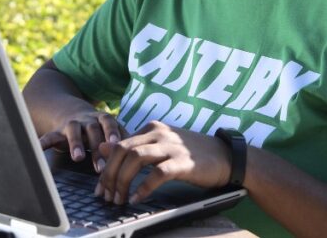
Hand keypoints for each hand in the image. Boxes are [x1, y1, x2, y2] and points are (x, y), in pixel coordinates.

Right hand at [38, 109, 124, 172]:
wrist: (70, 111)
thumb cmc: (96, 127)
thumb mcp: (109, 129)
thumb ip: (121, 137)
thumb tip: (139, 152)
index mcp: (102, 118)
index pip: (108, 123)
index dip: (112, 132)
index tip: (116, 144)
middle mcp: (87, 120)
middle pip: (92, 129)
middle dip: (96, 147)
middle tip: (100, 166)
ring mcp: (71, 124)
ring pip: (73, 131)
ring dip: (75, 143)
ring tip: (77, 158)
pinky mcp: (57, 132)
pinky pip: (49, 136)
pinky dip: (43, 142)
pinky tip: (38, 149)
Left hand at [95, 121, 230, 204]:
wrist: (226, 156)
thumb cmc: (192, 154)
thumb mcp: (160, 146)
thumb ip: (133, 146)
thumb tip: (102, 148)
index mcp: (152, 128)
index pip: (119, 144)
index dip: (105, 166)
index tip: (101, 187)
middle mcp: (159, 133)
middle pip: (123, 150)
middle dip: (109, 175)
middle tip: (105, 195)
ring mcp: (172, 146)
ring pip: (136, 158)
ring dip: (122, 180)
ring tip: (119, 199)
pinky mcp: (183, 162)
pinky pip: (157, 173)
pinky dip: (143, 187)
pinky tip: (137, 198)